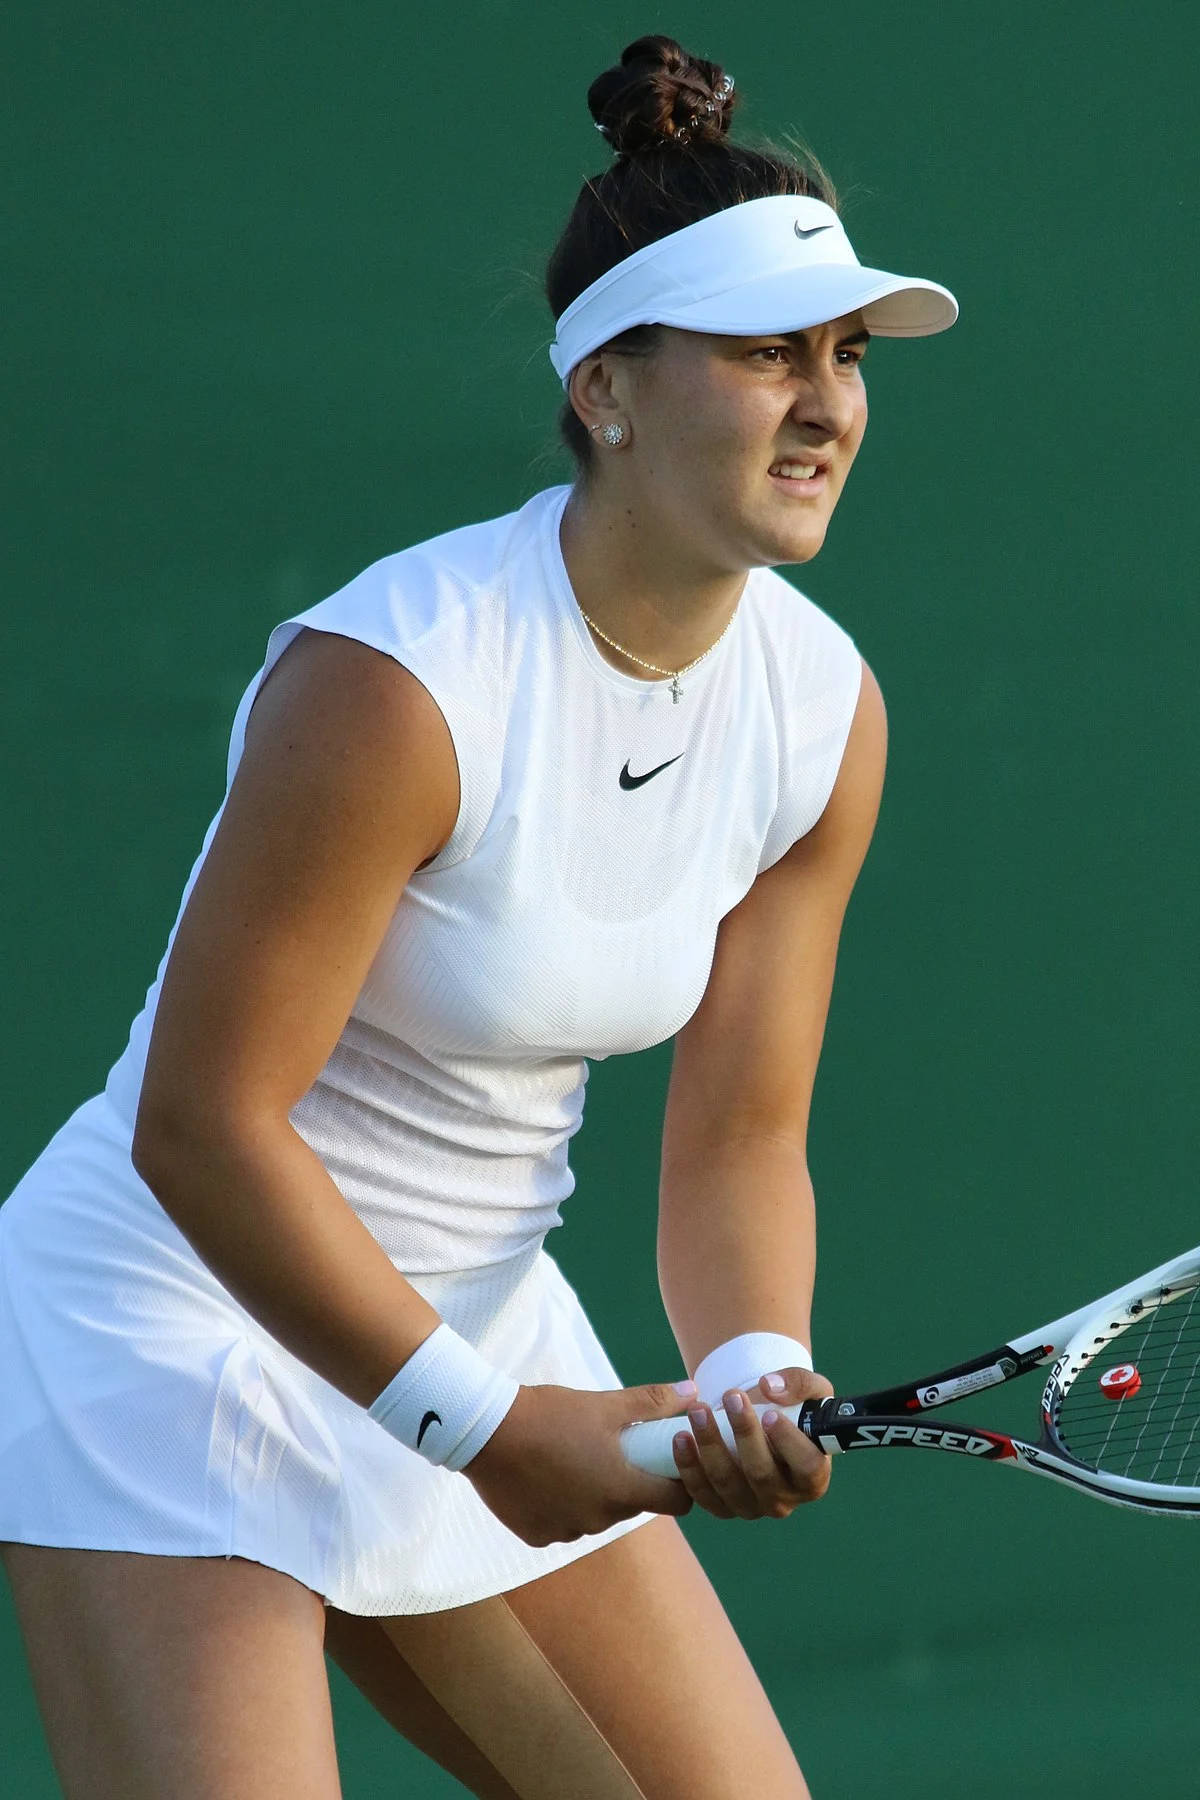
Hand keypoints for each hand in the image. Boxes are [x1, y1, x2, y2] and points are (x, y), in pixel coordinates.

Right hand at [464, 1381, 695, 1547]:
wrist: (486, 1432)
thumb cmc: (551, 1414)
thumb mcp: (605, 1404)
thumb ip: (653, 1403)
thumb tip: (694, 1394)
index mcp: (622, 1488)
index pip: (676, 1502)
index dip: (677, 1483)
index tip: (666, 1462)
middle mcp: (599, 1519)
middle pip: (632, 1505)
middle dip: (629, 1481)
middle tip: (611, 1449)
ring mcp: (567, 1532)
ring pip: (596, 1515)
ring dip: (594, 1495)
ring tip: (573, 1458)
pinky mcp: (538, 1536)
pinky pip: (563, 1523)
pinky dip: (561, 1505)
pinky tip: (545, 1476)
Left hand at [671, 1365, 833, 1519]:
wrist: (763, 1421)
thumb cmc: (795, 1408)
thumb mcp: (811, 1391)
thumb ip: (800, 1383)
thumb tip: (769, 1387)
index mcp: (813, 1476)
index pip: (807, 1466)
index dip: (789, 1442)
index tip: (770, 1414)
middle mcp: (784, 1499)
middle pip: (762, 1474)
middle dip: (744, 1433)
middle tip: (731, 1396)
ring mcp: (751, 1507)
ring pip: (728, 1483)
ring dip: (710, 1446)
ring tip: (698, 1410)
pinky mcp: (722, 1506)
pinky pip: (702, 1493)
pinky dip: (689, 1467)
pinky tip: (679, 1438)